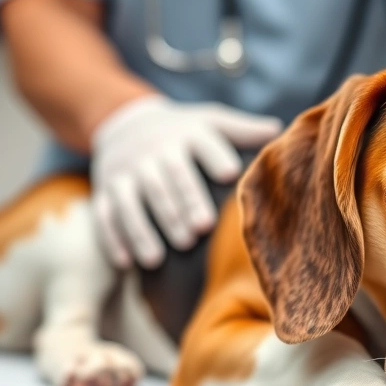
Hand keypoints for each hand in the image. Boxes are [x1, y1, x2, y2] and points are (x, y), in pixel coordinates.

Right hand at [91, 95, 281, 267]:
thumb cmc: (184, 131)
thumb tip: (279, 129)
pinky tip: (127, 264)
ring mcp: (125, 171)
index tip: (230, 172)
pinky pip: (106, 215)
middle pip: (167, 178)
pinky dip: (113, 239)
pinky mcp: (106, 190)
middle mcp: (153, 151)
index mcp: (186, 134)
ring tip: (158, 259)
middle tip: (200, 230)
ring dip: (143, 229)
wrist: (126, 121)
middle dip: (182, 203)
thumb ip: (242, 131)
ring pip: (131, 200)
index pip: (201, 143)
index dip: (215, 156)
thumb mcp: (211, 122)